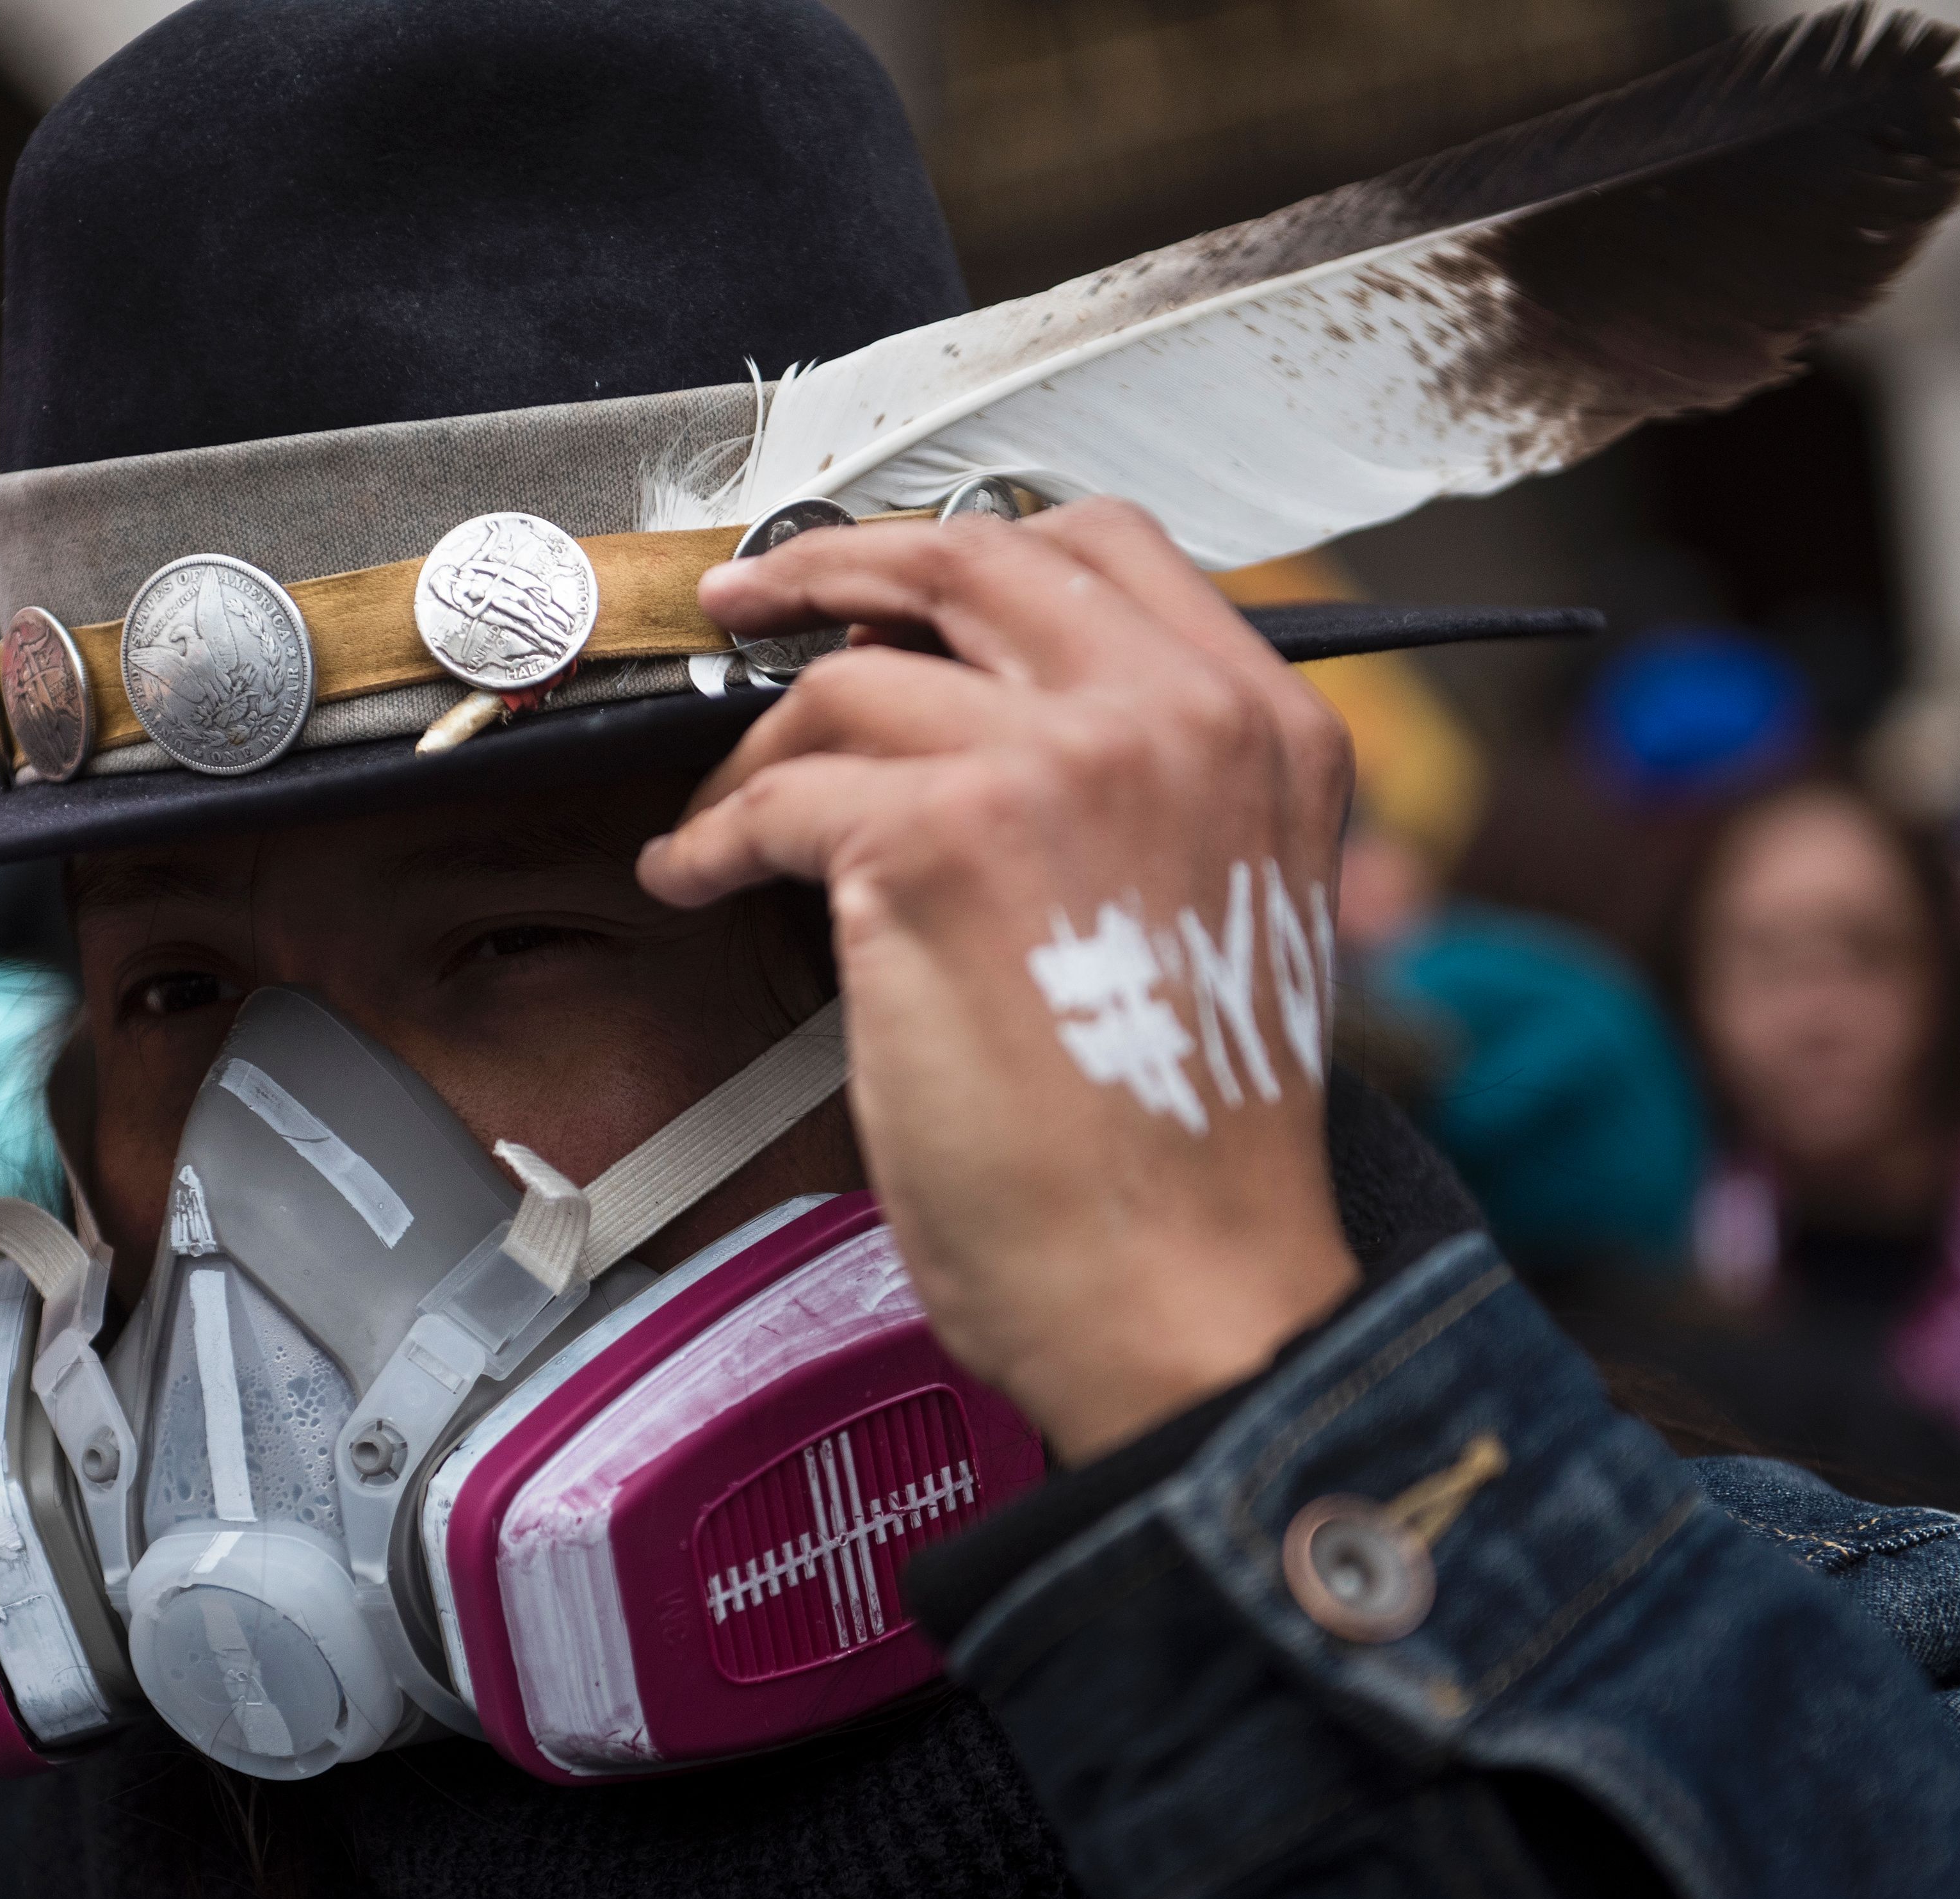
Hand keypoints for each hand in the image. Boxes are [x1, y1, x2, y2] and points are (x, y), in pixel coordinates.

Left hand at [641, 502, 1358, 1461]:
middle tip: (751, 602)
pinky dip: (712, 838)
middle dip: (831, 568)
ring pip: (854, 679)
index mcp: (1265, 728)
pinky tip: (694, 876)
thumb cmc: (1184, 1144)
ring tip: (723, 817)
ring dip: (760, 743)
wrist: (1186, 1289)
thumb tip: (980, 720)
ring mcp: (1059, 765)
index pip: (1102, 548)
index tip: (882, 580)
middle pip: (967, 560)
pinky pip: (778, 797)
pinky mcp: (941, 843)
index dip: (964, 551)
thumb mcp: (1224, 910)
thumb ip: (1148, 788)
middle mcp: (1176, 717)